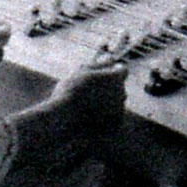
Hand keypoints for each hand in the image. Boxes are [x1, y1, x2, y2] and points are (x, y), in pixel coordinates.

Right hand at [8, 66, 126, 174]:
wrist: (64, 118)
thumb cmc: (71, 90)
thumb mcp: (82, 71)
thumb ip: (99, 64)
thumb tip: (109, 59)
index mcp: (115, 78)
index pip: (122, 70)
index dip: (113, 71)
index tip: (103, 74)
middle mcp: (121, 94)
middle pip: (118, 88)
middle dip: (108, 88)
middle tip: (89, 91)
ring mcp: (119, 111)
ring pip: (115, 104)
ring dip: (106, 103)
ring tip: (85, 106)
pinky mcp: (114, 126)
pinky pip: (112, 119)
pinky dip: (104, 118)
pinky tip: (89, 118)